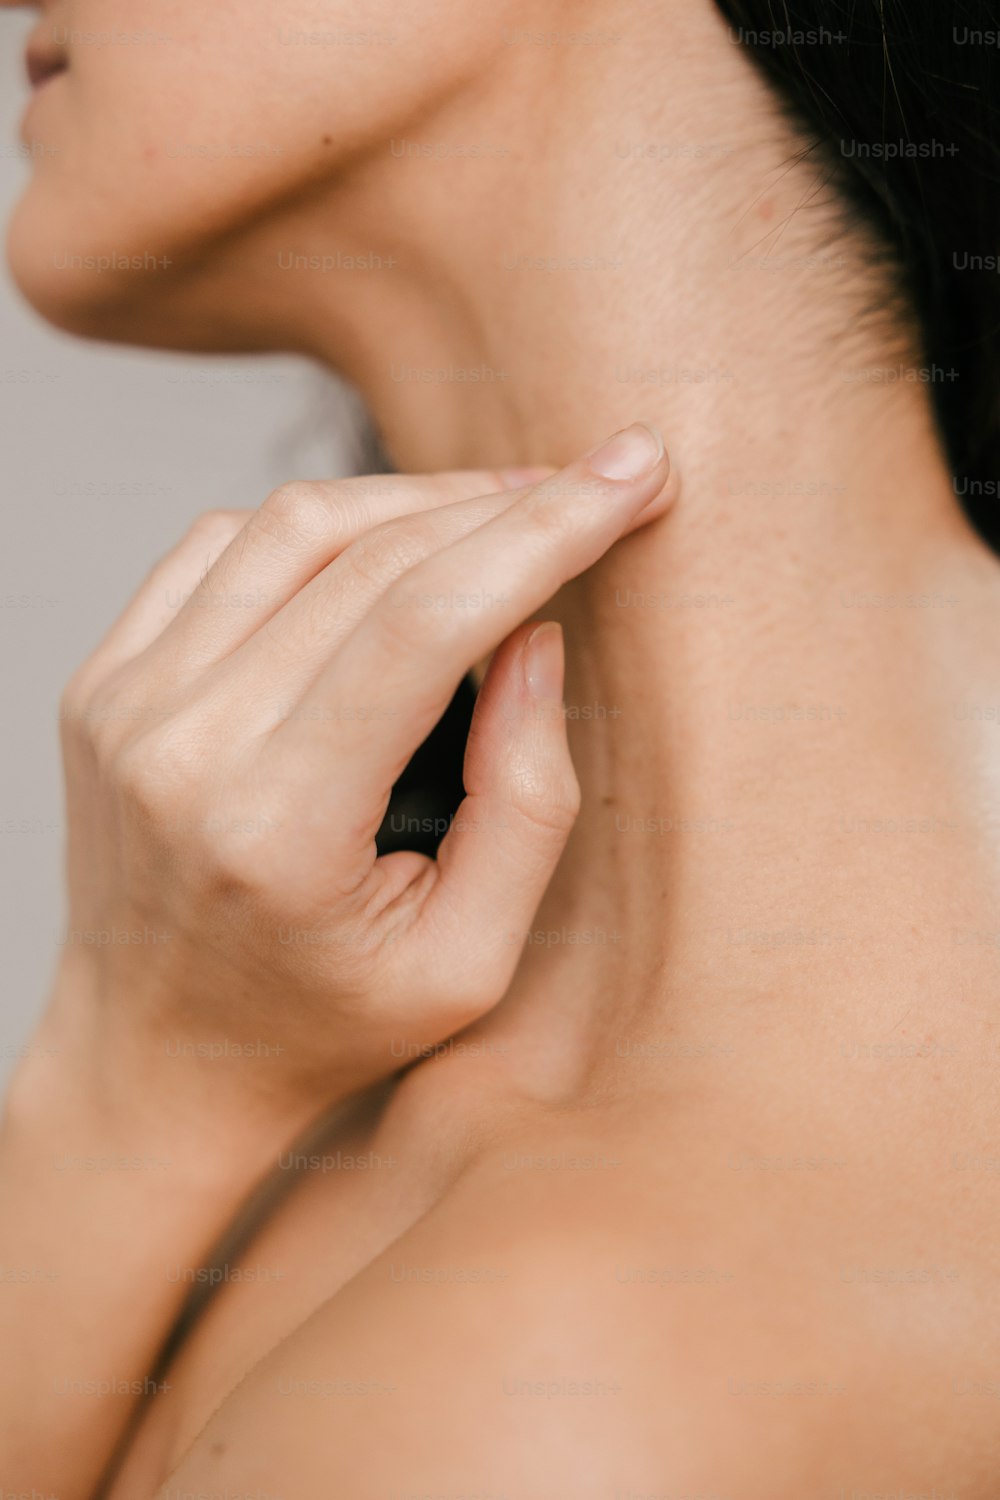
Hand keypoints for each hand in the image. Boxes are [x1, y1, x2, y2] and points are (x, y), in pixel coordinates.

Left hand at [49, 423, 673, 1141]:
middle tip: (593, 484)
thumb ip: (526, 800)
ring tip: (506, 509)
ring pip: (289, 526)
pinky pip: (219, 546)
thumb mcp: (468, 964)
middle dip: (500, 504)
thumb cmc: (321, 1027)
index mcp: (276, 828)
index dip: (543, 533)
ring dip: (415, 499)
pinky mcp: (105, 681)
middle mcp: (181, 746)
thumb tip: (535, 633)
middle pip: (364, 557)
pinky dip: (319, 523)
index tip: (631, 475)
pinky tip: (388, 542)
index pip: (423, 624)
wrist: (154, 1058)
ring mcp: (126, 703)